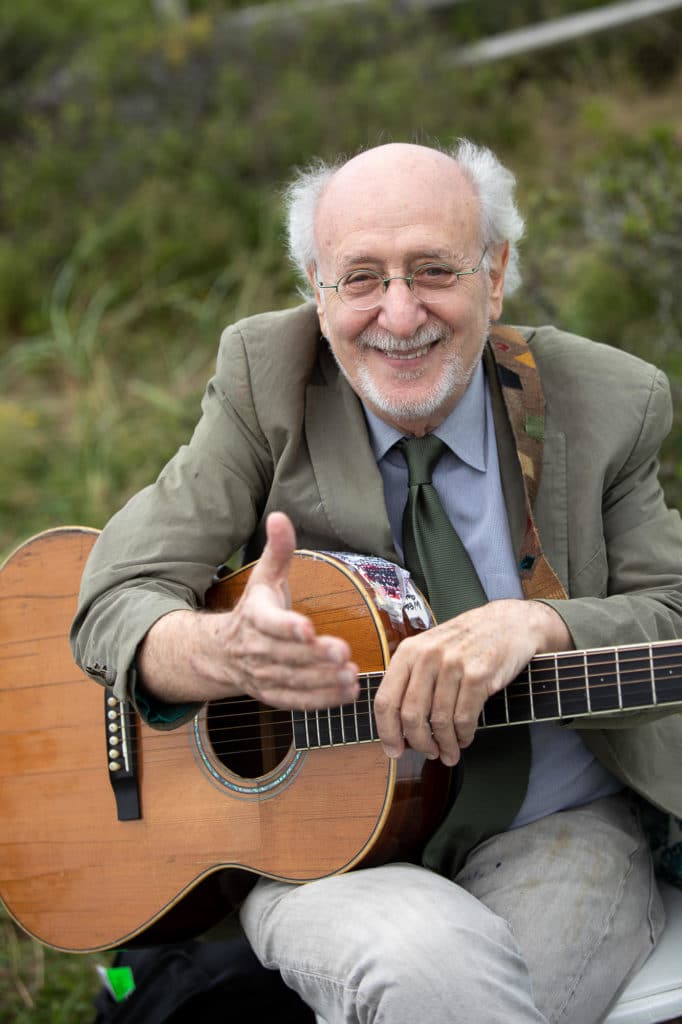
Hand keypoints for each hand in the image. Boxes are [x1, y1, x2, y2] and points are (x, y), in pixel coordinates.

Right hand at [138, 512, 358, 708]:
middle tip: (344, 652)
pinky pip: (298, 700)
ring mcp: (264, 675)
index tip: (308, 627)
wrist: (222, 653)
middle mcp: (256, 649)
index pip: (270, 623)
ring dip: (322, 680)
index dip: (288, 626)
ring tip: (351, 674)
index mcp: (255, 616)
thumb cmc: (253, 609)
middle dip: (315, 655)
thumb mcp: (263, 577)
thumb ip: (277, 550)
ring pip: (294, 679)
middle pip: (286, 654)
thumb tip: (279, 515)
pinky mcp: (274, 694)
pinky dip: (322, 700)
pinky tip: (348, 692)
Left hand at [373, 599, 571, 765]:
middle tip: (428, 753)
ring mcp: (453, 665)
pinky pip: (464, 718)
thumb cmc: (466, 641)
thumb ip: (412, 678)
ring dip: (444, 745)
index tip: (394, 750)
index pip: (385, 700)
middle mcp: (427, 656)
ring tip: (449, 752)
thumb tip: (396, 725)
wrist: (509, 622)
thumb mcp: (430, 648)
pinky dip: (463, 736)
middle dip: (419, 743)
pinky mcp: (478, 675)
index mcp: (409, 651)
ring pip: (439, 721)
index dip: (387, 732)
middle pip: (411, 716)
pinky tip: (464, 739)